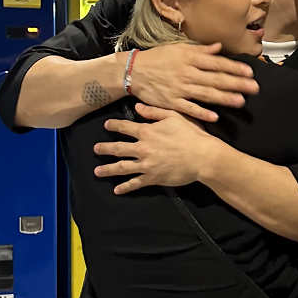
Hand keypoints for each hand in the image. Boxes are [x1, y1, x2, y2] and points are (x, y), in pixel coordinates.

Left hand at [94, 105, 218, 192]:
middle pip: (118, 149)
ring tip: (97, 172)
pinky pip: (136, 183)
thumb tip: (138, 107)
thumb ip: (154, 112)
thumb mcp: (174, 116)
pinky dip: (125, 187)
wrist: (202, 156)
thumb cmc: (191, 135)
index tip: (106, 126)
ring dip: (108, 170)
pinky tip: (117, 190)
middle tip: (95, 150)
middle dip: (105, 149)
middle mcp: (143, 148)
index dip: (114, 126)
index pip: (125, 127)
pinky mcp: (153, 178)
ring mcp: (146, 165)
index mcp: (147, 132)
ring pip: (122, 168)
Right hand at [128, 43, 256, 122]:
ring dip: (224, 98)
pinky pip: (188, 108)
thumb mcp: (179, 49)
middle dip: (237, 83)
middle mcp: (187, 73)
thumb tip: (219, 48)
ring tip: (241, 101)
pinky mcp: (171, 102)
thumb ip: (200, 50)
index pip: (217, 63)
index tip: (250, 71)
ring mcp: (179, 88)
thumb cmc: (158, 59)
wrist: (134, 71)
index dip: (235, 67)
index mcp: (190, 58)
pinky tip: (215, 116)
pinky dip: (201, 112)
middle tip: (254, 88)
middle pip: (216, 78)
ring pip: (206, 93)